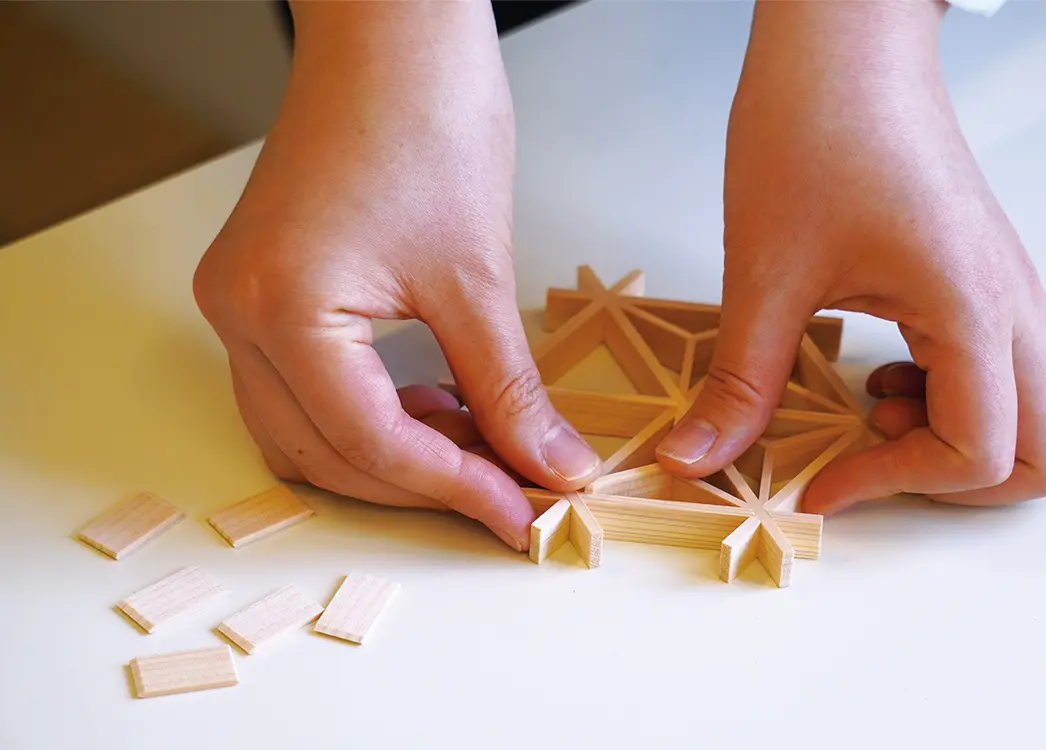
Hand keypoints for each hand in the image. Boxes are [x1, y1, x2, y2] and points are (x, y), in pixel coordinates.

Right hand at [193, 1, 600, 551]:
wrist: (391, 33)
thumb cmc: (425, 116)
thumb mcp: (477, 277)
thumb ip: (510, 390)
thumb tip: (550, 467)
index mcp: (280, 308)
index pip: (371, 443)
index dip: (456, 490)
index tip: (521, 515)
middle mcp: (237, 314)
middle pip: (325, 455)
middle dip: (421, 484)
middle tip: (508, 491)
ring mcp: (237, 302)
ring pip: (306, 434)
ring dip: (390, 456)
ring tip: (476, 447)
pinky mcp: (257, 289)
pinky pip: (301, 390)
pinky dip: (367, 415)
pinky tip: (434, 405)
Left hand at [656, 1, 1045, 512]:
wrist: (842, 44)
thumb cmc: (814, 128)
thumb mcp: (764, 273)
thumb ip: (737, 382)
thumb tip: (695, 458)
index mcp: (971, 306)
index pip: (978, 452)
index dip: (892, 485)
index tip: (817, 482)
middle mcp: (1010, 305)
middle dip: (964, 485)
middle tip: (875, 461)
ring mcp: (1007, 291)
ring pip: (1040, 413)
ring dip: (963, 441)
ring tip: (875, 410)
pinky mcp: (983, 278)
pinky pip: (1006, 371)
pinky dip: (954, 398)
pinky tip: (882, 372)